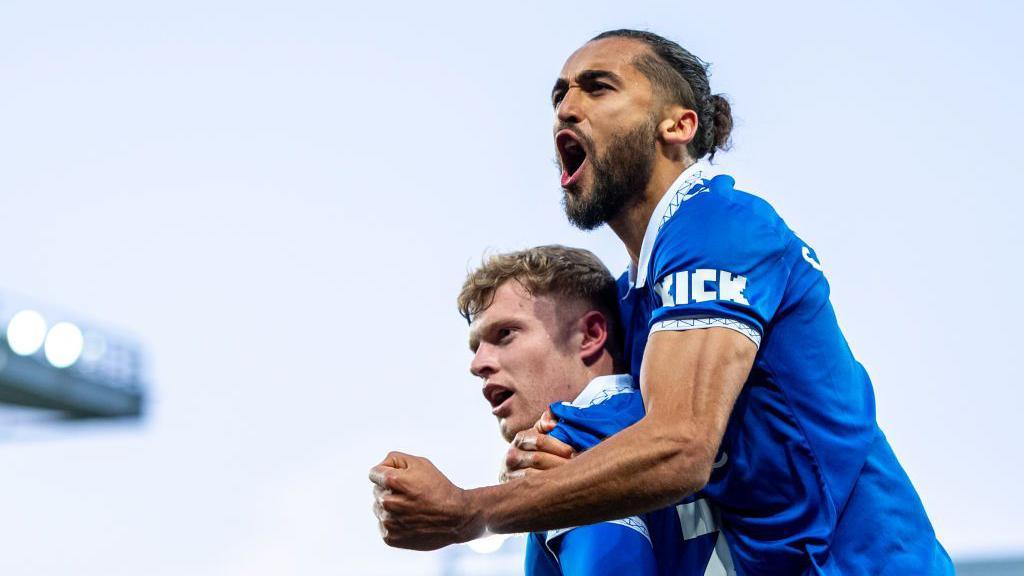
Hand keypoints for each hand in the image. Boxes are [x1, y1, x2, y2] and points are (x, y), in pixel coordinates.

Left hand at [370, 451, 484, 550]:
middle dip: (391, 491)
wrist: (455, 518)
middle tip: (412, 495)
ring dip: (391, 507)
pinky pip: (384, 525)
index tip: (402, 480)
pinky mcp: (389, 537)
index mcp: (392, 481)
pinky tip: (410, 521)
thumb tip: (378, 469)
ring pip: (379, 509)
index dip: (389, 473)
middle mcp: (387, 502)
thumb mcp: (420, 463)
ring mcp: (388, 522)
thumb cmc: (438, 488)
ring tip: (411, 509)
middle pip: (377, 491)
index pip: (374, 473)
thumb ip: (394, 459)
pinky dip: (394, 523)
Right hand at [501, 408, 574, 482]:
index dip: (558, 446)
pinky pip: (532, 488)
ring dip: (555, 475)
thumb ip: (546, 422)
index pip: (539, 440)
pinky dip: (547, 487)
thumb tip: (552, 423)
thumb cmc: (533, 450)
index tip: (572, 451)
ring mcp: (510, 473)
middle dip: (559, 462)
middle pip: (538, 459)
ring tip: (570, 476)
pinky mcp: (514, 488)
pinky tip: (559, 486)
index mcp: (521, 438)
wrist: (514, 471)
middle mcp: (512, 455)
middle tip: (576, 465)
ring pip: (535, 475)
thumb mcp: (538, 433)